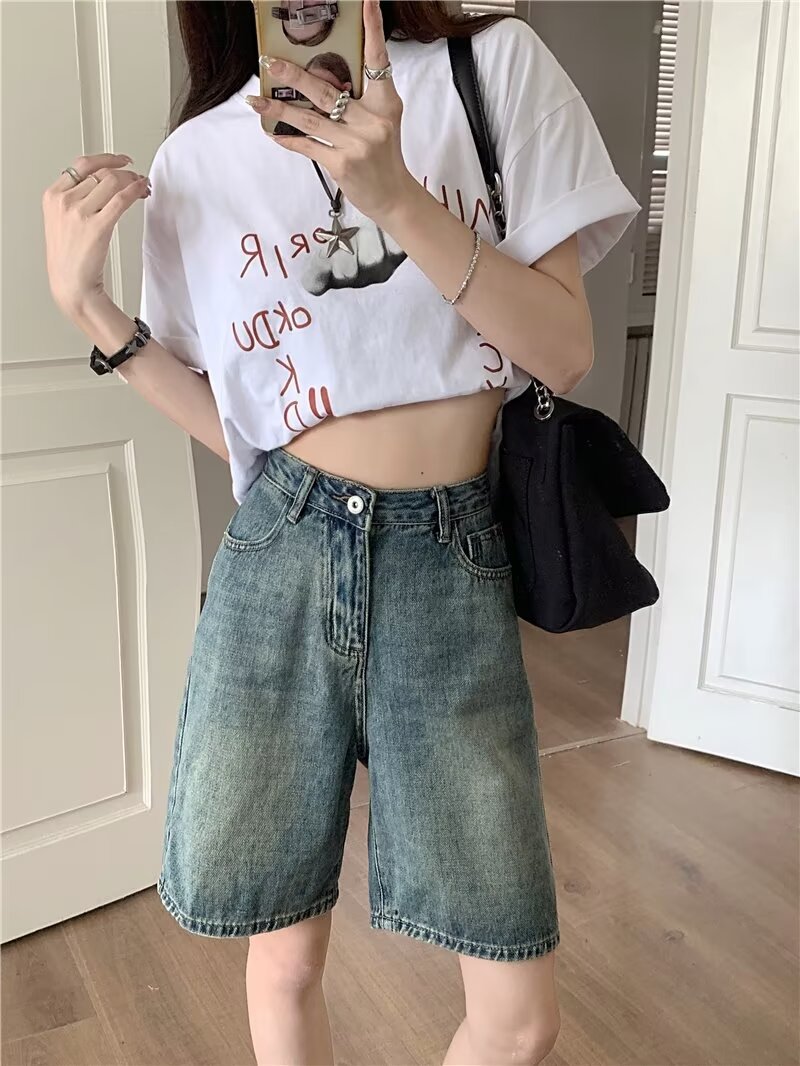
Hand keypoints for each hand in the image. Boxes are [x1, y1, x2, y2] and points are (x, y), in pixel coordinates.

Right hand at [42, 153, 149, 316]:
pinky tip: (142, 191)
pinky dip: (135, 191)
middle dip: (125, 172)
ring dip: (133, 180)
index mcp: (53, 196)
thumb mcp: (60, 221)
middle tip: (137, 177)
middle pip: (101, 172)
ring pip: (112, 181)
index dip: (106, 159)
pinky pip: (121, 200)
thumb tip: (101, 183)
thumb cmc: (69, 258)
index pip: (82, 165)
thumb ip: (74, 199)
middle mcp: (64, 201)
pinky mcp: (97, 227)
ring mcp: (79, 213)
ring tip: (143, 186)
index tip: (121, 160)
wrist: (71, 284)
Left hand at [246, 0, 415, 227]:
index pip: (378, 61)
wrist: (393, 197)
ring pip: (310, 119)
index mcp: (385, 104)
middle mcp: (371, 120)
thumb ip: (359, 102)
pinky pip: (308, 146)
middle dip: (295, 75)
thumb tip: (321, 81)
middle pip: (327, 90)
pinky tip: (273, 133)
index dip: (373, 30)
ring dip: (280, 109)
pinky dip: (289, 140)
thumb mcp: (381, 123)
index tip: (367, 2)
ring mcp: (356, 144)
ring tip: (257, 101)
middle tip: (270, 63)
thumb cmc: (384, 157)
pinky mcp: (342, 164)